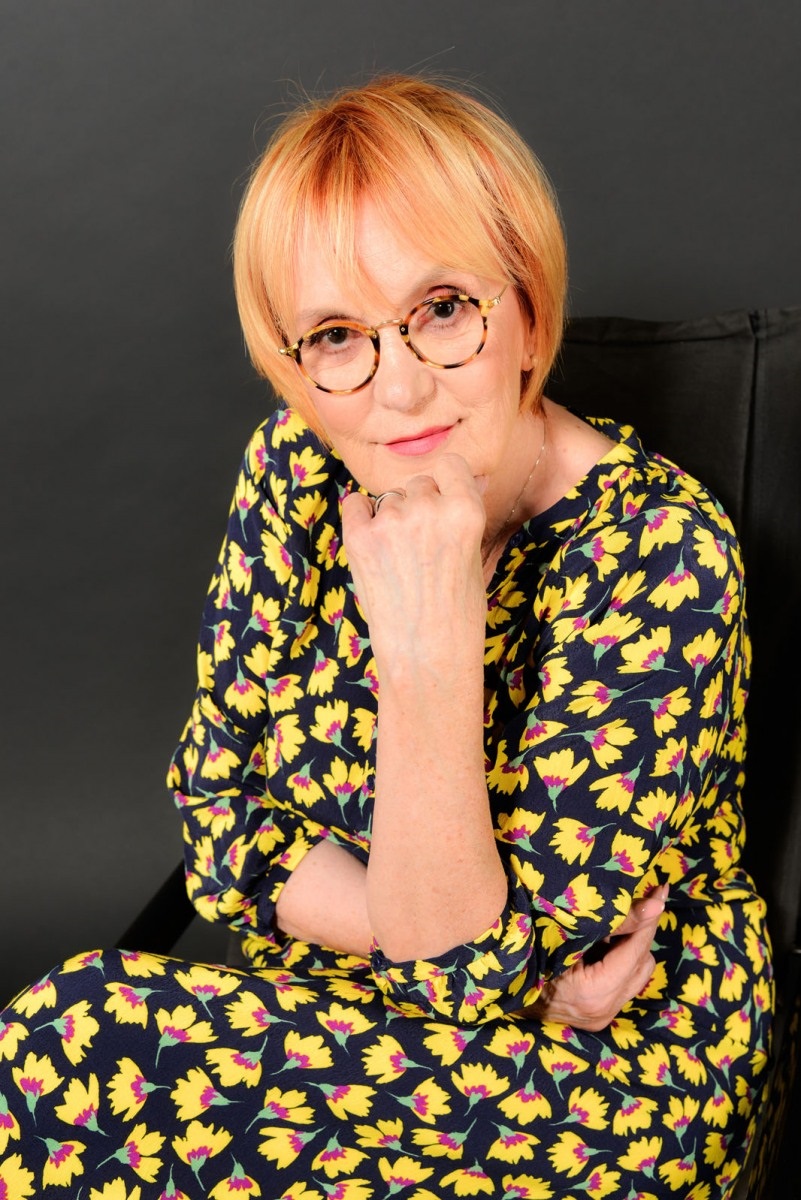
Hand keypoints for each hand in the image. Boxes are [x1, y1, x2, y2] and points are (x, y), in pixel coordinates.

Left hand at [341, 454, 486, 666]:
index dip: (445, 482)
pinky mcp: (359, 537)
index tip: (443, 500)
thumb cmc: (457, 615)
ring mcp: (392, 522)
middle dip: (419, 506)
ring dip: (392, 518)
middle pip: (418, 484)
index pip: (451, 465)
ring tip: (399, 561)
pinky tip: (373, 548)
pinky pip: (355, 506)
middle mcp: (429, 509)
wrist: (426, 656)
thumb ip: (463, 517)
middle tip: (420, 548)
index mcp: (466, 511)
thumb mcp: (475, 559)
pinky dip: (361, 519)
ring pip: (389, 499)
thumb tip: (465, 480)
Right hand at [519, 885, 667, 1030]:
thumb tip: (655, 905)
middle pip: (642, 962)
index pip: (635, 950)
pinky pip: (623, 982)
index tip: (659, 890)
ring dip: (630, 947)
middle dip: (640, 931)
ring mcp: (600, 1018)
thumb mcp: (568, 931)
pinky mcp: (597, 1016)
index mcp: (594, 993)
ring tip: (610, 925)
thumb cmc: (528, 948)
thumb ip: (615, 922)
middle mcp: (602, 1011)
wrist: (500, 981)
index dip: (649, 918)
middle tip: (635, 901)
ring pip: (636, 974)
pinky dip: (619, 961)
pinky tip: (601, 943)